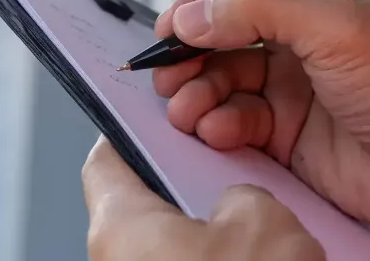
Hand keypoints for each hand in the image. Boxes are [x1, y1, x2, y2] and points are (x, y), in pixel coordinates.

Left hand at [83, 135, 324, 259]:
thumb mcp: (263, 217)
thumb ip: (239, 192)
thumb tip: (237, 204)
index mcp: (119, 225)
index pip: (105, 160)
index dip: (133, 133)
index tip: (154, 120)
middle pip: (145, 208)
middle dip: (192, 191)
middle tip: (231, 177)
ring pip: (173, 250)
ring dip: (214, 238)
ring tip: (261, 231)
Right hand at [151, 0, 369, 259]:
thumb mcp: (340, 30)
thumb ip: (261, 7)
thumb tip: (191, 12)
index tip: (181, 25)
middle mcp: (301, 15)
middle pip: (214, 14)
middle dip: (187, 44)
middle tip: (170, 71)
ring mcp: (290, 70)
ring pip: (213, 67)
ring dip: (192, 88)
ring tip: (188, 109)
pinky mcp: (283, 121)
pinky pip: (227, 113)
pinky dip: (214, 122)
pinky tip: (220, 132)